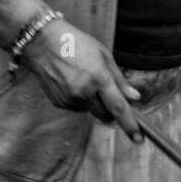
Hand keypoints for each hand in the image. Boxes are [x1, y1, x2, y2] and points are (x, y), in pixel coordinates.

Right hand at [21, 20, 142, 139]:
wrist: (42, 42)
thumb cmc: (76, 43)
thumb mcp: (104, 55)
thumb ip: (120, 80)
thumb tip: (134, 98)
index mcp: (99, 78)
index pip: (118, 107)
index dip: (130, 124)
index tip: (138, 138)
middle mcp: (84, 92)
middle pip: (105, 115)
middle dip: (110, 110)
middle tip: (107, 93)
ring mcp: (70, 99)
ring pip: (90, 110)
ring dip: (92, 101)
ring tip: (82, 77)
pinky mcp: (59, 102)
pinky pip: (76, 107)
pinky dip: (79, 99)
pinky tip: (71, 81)